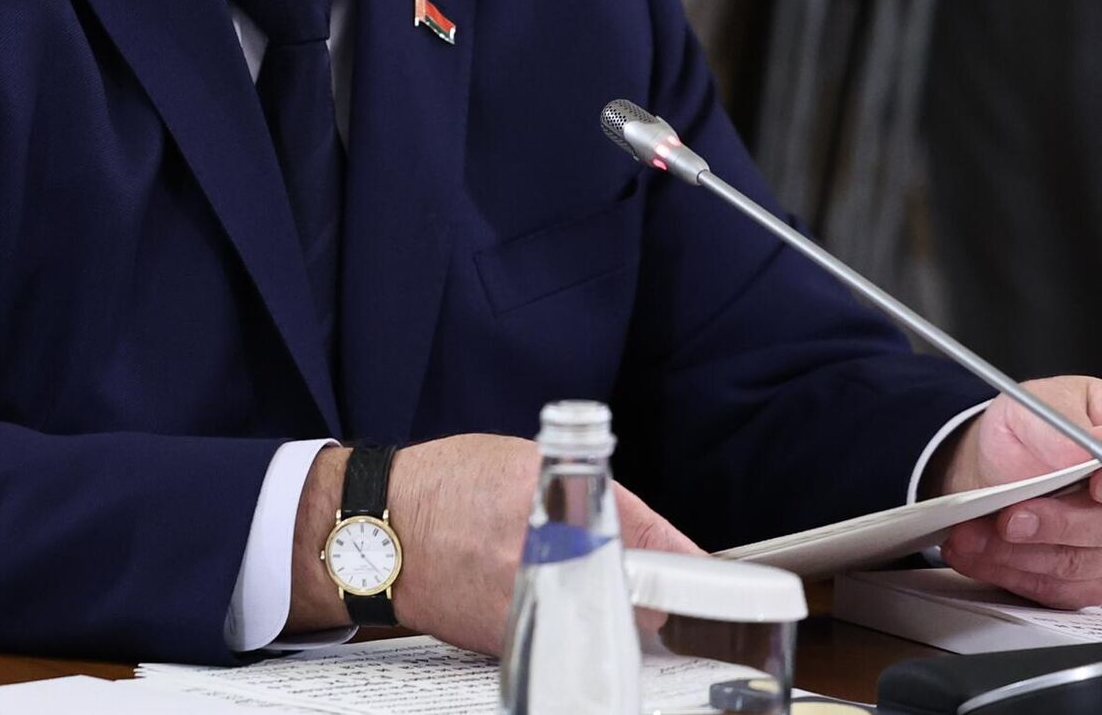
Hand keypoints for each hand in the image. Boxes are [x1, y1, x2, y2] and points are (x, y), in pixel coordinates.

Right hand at [289, 434, 699, 653]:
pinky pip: (566, 637)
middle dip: (647, 591)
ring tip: (582, 588)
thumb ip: (592, 498)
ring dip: (610, 613)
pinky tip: (552, 605)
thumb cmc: (449, 486)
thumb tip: (655, 544)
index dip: (687, 565)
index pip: (644, 540)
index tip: (722, 582)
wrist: (379, 530)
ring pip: (603, 623)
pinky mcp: (511, 639)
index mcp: (552, 497)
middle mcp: (544, 553)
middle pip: (634, 596)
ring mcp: (528, 601)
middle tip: (644, 582)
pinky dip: (573, 628)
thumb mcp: (523, 462)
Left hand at [936, 377, 1101, 608]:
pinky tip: (979, 553)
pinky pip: (1064, 587)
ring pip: (1087, 561)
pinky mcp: (1099, 577)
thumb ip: (1063, 422)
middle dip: (1060, 523)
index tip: (1098, 482)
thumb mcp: (1034, 402)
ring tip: (974, 536)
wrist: (1001, 458)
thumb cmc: (1031, 424)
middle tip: (1012, 518)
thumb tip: (1098, 443)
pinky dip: (1015, 572)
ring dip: (1025, 553)